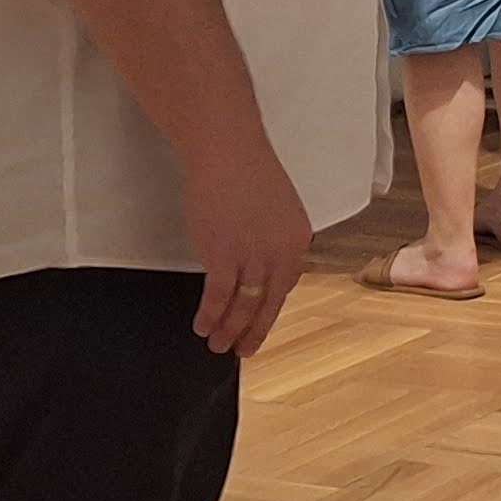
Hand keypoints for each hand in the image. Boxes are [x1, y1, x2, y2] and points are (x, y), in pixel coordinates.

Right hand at [181, 144, 314, 356]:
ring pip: (245, 305)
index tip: (260, 322)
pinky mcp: (224, 254)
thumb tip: (258, 257)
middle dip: (254, 330)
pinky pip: (219, 297)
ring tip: (217, 345)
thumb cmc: (245, 170)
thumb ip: (271, 235)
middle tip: (243, 350)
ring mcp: (253, 255)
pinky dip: (210, 316)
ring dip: (229, 329)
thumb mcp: (274, 206)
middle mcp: (281, 252)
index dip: (271, 307)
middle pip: (270, 302)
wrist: (227, 150)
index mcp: (297, 239)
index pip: (287, 283)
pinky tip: (202, 327)